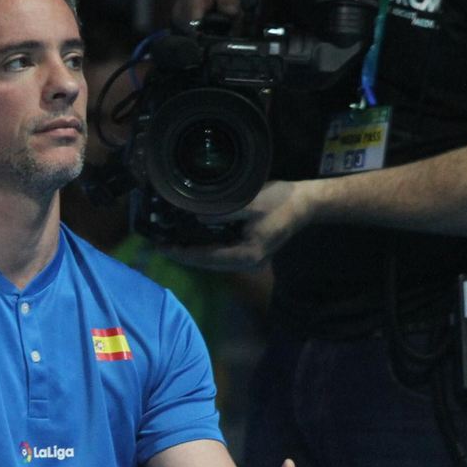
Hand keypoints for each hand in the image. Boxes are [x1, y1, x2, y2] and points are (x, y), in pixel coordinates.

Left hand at [163, 179, 311, 270]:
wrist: (304, 204)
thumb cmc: (280, 202)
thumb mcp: (250, 202)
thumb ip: (222, 211)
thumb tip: (195, 216)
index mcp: (247, 255)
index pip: (207, 258)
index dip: (183, 253)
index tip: (163, 248)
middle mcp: (248, 264)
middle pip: (209, 263)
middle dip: (185, 255)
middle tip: (161, 246)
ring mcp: (250, 262)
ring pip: (215, 261)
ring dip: (194, 253)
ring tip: (172, 243)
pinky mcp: (251, 255)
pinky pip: (223, 255)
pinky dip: (207, 249)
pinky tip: (193, 240)